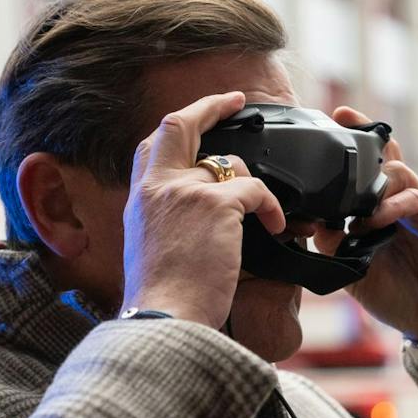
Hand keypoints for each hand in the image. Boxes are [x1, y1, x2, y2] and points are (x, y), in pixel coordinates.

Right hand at [120, 91, 284, 327]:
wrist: (166, 317)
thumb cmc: (165, 298)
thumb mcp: (152, 248)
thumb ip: (170, 220)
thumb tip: (200, 216)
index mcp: (140, 198)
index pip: (152, 143)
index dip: (180, 122)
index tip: (202, 112)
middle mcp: (157, 187)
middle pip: (179, 124)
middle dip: (210, 104)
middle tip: (237, 99)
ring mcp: (186, 192)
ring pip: (231, 166)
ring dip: (256, 188)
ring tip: (268, 217)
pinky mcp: (216, 205)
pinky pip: (256, 190)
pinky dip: (272, 207)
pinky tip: (278, 227)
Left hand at [329, 106, 417, 346]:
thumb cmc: (400, 295)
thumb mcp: (356, 271)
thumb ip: (337, 245)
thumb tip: (312, 221)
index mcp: (381, 210)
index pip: (367, 169)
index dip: (353, 142)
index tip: (333, 119)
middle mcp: (402, 202)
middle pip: (384, 158)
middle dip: (364, 137)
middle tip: (343, 121)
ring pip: (398, 173)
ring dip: (374, 184)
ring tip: (355, 210)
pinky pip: (416, 199)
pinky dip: (394, 206)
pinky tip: (376, 220)